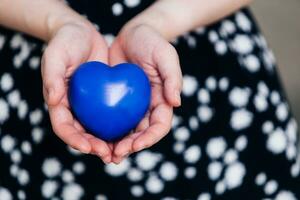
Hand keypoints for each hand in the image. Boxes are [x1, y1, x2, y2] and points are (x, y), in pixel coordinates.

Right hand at [41, 21, 112, 162]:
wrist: (81, 33)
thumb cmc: (65, 42)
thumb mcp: (56, 55)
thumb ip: (52, 76)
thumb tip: (53, 101)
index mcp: (59, 102)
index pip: (63, 126)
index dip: (75, 140)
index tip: (90, 147)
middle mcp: (74, 107)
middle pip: (82, 134)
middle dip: (95, 147)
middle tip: (111, 155)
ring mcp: (89, 104)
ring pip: (97, 130)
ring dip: (109, 143)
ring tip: (123, 152)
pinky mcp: (103, 98)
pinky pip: (111, 116)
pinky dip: (119, 127)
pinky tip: (132, 133)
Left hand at [109, 24, 182, 162]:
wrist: (134, 33)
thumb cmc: (153, 42)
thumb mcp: (166, 56)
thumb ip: (173, 78)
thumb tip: (175, 103)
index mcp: (162, 100)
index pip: (159, 126)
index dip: (149, 138)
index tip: (135, 145)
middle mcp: (148, 107)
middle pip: (142, 134)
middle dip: (130, 147)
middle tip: (115, 154)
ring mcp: (133, 105)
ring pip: (127, 131)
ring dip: (117, 144)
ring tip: (104, 154)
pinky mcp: (118, 99)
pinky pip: (112, 118)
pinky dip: (105, 129)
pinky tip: (94, 136)